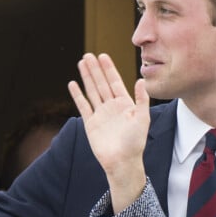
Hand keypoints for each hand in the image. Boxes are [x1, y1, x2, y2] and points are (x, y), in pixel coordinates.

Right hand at [68, 53, 149, 212]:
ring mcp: (101, 114)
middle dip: (96, 69)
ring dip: (87, 77)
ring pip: (92, 91)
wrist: (122, 161)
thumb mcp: (142, 119)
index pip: (115, 82)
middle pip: (102, 83)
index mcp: (125, 104)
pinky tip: (73, 83)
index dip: (109, 69)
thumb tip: (141, 80)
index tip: (103, 56)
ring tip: (81, 63)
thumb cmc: (135, 142)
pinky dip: (78, 95)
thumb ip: (141, 99)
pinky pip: (83, 105)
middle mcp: (112, 107)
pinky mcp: (90, 123)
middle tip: (89, 55)